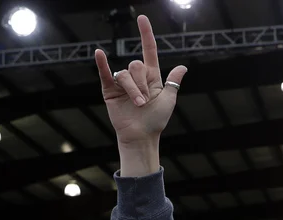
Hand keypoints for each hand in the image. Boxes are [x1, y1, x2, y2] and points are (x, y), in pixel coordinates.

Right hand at [95, 15, 186, 175]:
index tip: (142, 19)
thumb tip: (183, 67)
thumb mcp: (169, 100)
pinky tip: (99, 54)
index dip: (146, 34)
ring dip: (133, 90)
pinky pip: (105, 74)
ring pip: (125, 74)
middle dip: (142, 83)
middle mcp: (136, 77)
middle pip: (136, 65)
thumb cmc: (155, 121)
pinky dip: (102, 64)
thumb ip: (173, 82)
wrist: (141, 137)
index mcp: (151, 76)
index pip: (148, 50)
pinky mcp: (109, 91)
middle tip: (144, 101)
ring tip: (137, 105)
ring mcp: (122, 84)